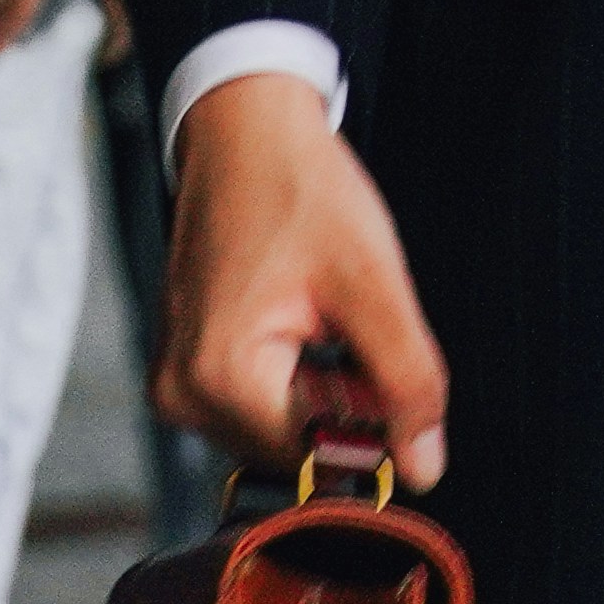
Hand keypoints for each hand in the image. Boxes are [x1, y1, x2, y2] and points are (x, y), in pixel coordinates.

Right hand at [156, 71, 452, 487]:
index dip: (375, 429)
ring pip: (284, 427)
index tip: (397, 376)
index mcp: (219, 379)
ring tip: (332, 314)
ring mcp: (179, 384)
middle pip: (298, 447)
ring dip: (327, 390)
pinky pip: (260, 402)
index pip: (318, 457)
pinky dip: (301, 376)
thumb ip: (405, 381)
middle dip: (349, 404)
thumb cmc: (300, 191)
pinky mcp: (188, 369)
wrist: (245, 136)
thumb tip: (423, 467)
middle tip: (362, 325)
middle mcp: (184, 395)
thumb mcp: (373, 284)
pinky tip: (311, 320)